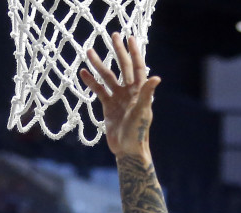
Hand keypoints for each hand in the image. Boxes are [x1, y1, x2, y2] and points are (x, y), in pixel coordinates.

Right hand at [79, 33, 160, 157]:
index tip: (130, 38)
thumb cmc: (138, 132)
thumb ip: (147, 94)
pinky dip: (91, 82)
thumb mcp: (142, 111)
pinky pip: (99, 91)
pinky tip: (83, 72)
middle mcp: (130, 92)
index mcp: (140, 92)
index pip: (138, 67)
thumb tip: (157, 77)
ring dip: (99, 64)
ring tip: (89, 50)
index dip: (134, 53)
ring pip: (108, 77)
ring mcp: (118, 98)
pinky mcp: (108, 106)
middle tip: (113, 35)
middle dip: (118, 51)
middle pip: (123, 67)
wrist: (127, 149)